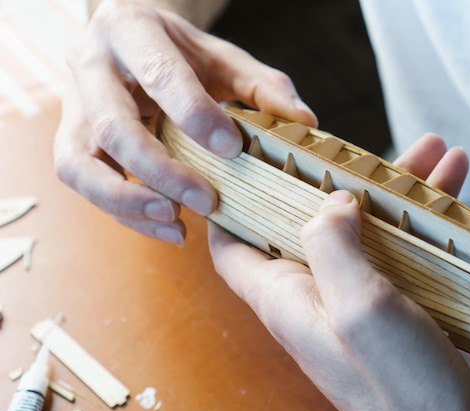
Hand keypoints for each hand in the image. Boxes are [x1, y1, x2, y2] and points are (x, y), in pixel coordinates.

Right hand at [53, 0, 315, 243]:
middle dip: (162, 171)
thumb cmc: (182, 54)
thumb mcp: (225, 58)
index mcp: (132, 30)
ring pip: (79, 163)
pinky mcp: (70, 139)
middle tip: (208, 201)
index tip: (231, 148)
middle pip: (113, 127)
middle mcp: (91, 66)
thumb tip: (305, 122)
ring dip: (127, 201)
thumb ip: (264, 86)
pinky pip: (83, 183)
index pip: (158, 75)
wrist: (132, 44)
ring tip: (176, 222)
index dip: (194, 114)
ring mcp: (74, 106)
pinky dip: (124, 212)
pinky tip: (168, 226)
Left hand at [209, 134, 469, 410]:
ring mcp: (354, 298)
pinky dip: (421, 219)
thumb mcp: (358, 307)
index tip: (247, 164)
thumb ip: (333, 246)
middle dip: (336, 179)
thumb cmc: (399, 382)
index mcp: (286, 296)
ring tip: (434, 154)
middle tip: (362, 146)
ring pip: (364, 227)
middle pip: (308, 222)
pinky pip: (398, 247)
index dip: (230, 205)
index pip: (230, 247)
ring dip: (395, 192)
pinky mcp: (391, 303)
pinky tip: (453, 186)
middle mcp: (313, 295)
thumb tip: (331, 202)